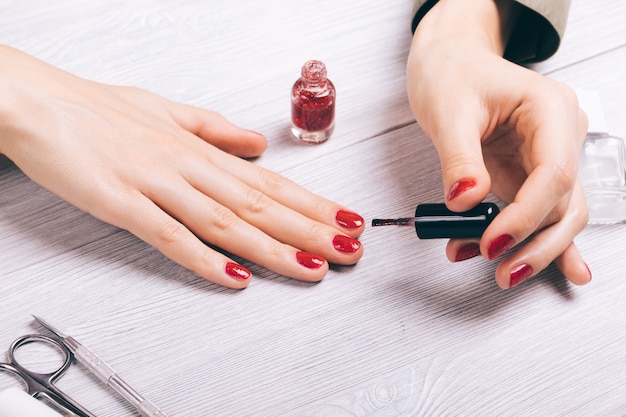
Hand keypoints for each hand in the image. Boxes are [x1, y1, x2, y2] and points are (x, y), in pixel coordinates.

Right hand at [0, 45, 363, 287]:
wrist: (37, 103)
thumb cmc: (99, 109)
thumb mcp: (166, 111)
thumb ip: (215, 130)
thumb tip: (256, 145)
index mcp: (199, 148)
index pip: (269, 181)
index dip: (313, 203)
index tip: (347, 219)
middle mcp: (187, 166)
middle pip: (260, 205)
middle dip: (310, 230)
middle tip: (350, 250)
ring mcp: (156, 184)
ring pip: (226, 221)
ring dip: (273, 247)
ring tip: (313, 267)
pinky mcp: (120, 202)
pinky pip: (167, 235)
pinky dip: (202, 258)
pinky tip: (235, 276)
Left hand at [406, 0, 590, 288]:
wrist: (450, 64)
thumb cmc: (452, 75)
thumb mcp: (449, 111)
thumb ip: (459, 158)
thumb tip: (465, 201)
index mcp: (550, 110)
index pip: (554, 174)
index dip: (525, 216)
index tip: (492, 241)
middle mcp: (560, 136)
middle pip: (564, 203)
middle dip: (535, 243)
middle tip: (501, 270)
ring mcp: (548, 158)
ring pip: (557, 215)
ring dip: (531, 248)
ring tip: (500, 272)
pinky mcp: (530, 175)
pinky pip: (542, 213)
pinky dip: (544, 241)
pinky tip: (567, 270)